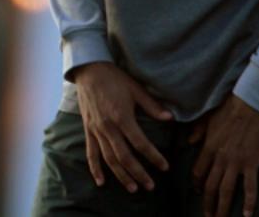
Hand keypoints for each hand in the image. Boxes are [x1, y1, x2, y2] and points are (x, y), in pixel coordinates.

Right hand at [73, 61, 171, 192]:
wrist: (88, 70)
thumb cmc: (114, 78)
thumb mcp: (135, 89)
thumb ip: (152, 106)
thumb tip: (170, 118)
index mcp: (122, 117)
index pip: (141, 143)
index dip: (154, 157)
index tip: (165, 167)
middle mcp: (108, 127)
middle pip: (124, 156)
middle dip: (138, 173)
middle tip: (150, 186)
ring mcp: (96, 130)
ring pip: (109, 158)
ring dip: (121, 175)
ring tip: (133, 188)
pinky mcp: (88, 129)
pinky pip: (91, 153)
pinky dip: (95, 168)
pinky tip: (101, 182)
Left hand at [190, 94, 258, 216]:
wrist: (250, 105)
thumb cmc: (228, 109)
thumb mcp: (207, 119)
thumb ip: (197, 132)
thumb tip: (188, 142)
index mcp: (208, 147)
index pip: (198, 172)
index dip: (197, 184)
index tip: (197, 192)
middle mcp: (220, 159)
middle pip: (211, 186)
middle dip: (208, 203)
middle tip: (207, 215)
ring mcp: (236, 163)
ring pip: (227, 190)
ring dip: (223, 207)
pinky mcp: (252, 164)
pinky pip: (250, 187)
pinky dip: (249, 202)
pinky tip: (248, 214)